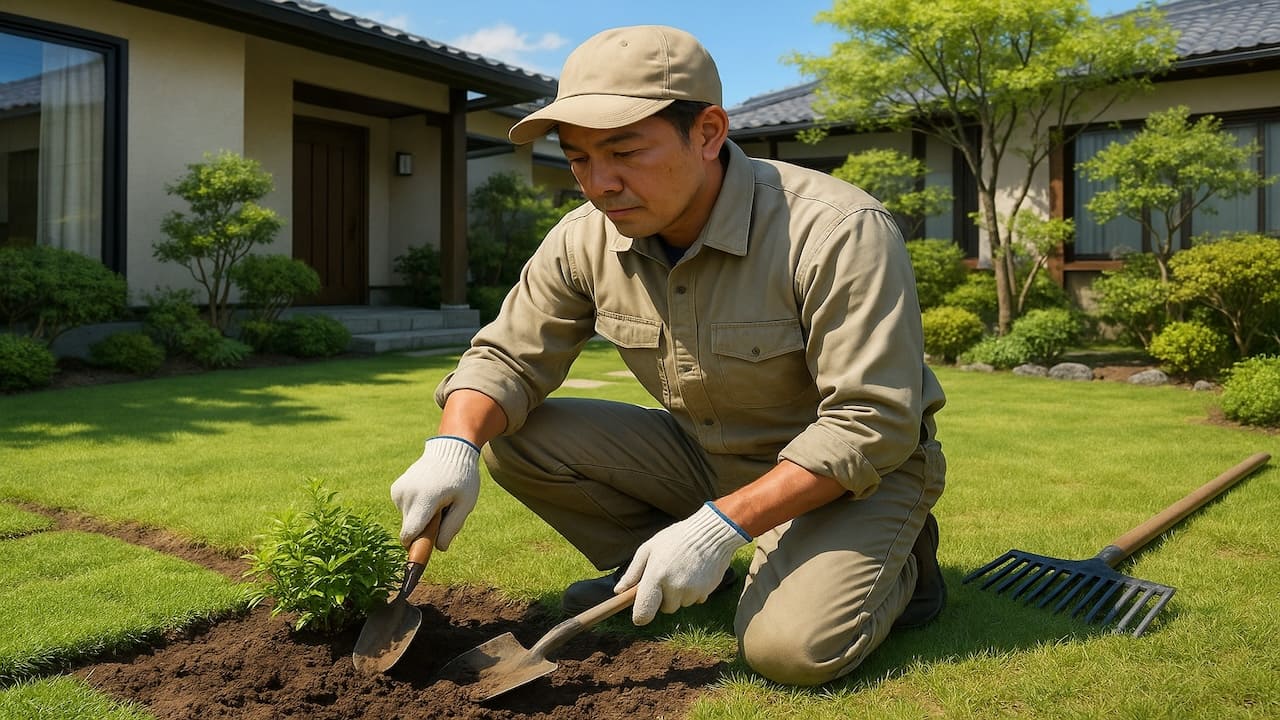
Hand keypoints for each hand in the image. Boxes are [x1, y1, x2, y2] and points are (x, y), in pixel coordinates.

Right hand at [390, 436, 479, 550]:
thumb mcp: (465, 503)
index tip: (421, 555)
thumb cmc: (462, 478)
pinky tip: (427, 494)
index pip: (410, 533)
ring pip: (407, 521)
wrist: (450, 450)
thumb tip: (439, 549)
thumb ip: (452, 527)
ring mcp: (398, 490)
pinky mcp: (395, 489)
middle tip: (442, 515)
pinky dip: (415, 509)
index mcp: (425, 498)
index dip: (415, 547)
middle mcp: (407, 494)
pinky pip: (404, 510)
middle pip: (410, 529)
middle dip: (424, 530)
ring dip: (421, 518)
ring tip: (437, 500)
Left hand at [616, 502, 750, 624]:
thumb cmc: (676, 538)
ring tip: (683, 571)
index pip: (643, 613)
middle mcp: (673, 587)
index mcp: (656, 576)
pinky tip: (695, 574)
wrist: (710, 533)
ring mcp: (691, 591)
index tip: (640, 613)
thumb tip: (618, 591)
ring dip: (680, 594)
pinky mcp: (706, 592)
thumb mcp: (649, 549)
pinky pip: (695, 600)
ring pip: (680, 604)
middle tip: (668, 575)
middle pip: (664, 609)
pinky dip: (694, 592)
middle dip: (664, 598)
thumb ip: (633, 572)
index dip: (640, 616)